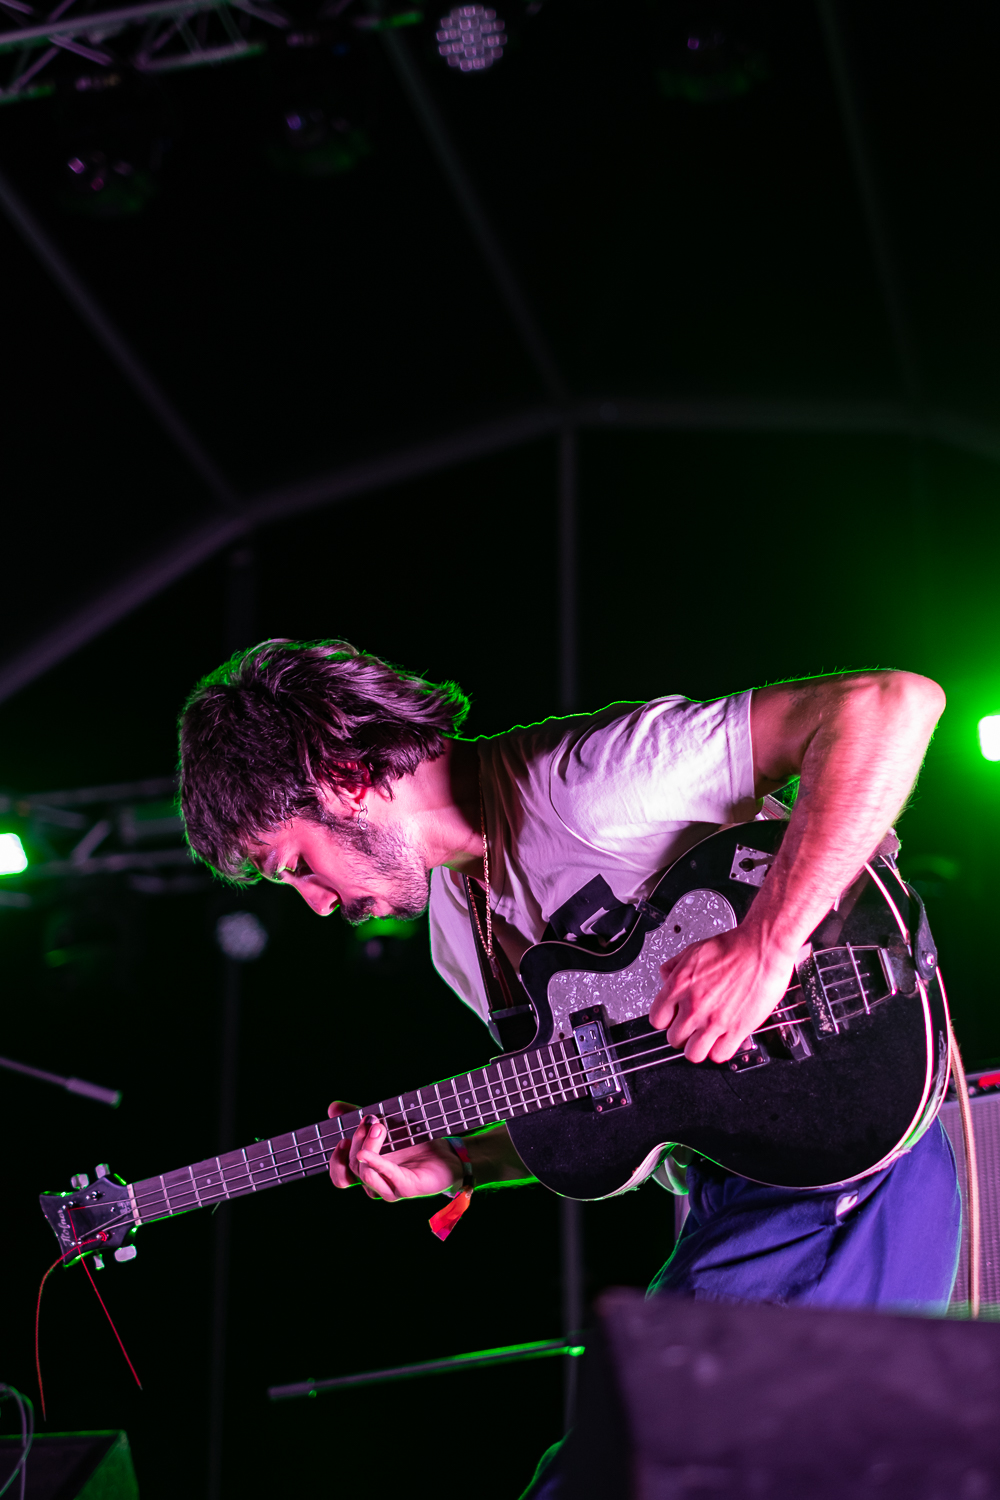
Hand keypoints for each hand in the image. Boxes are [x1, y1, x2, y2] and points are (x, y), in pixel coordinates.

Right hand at [327, 1101, 463, 1201]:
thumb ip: (360, 1121)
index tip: (342, 1138)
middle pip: (353, 1168)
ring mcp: (391, 1188)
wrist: (449, 1153)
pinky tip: (367, 1153)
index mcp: (370, 1173)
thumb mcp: (386, 1127)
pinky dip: (375, 1162)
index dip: (336, 1161)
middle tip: (371, 1120)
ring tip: (380, 1127)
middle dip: (358, 1140)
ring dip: (368, 1146)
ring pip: (365, 1173)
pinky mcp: (407, 1187)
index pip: (341, 1178)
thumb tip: (332, 1107)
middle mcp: (378, 1184)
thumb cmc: (416, 1142)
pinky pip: (385, 1175)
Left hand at [648, 926, 795, 1063]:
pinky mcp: (736, 1029)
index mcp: (679, 986)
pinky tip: (724, 1039)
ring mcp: (714, 1021)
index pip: (657, 1019)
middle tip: (693, 1027)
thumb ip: (674, 966)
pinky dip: (720, 1051)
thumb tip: (665, 977)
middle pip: (673, 1039)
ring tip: (706, 1038)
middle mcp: (693, 1006)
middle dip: (683, 1034)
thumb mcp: (693, 950)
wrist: (762, 948)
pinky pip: (719, 1055)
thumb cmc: (733, 947)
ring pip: (693, 1054)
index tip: (674, 1019)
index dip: (667, 1020)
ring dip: (699, 1048)